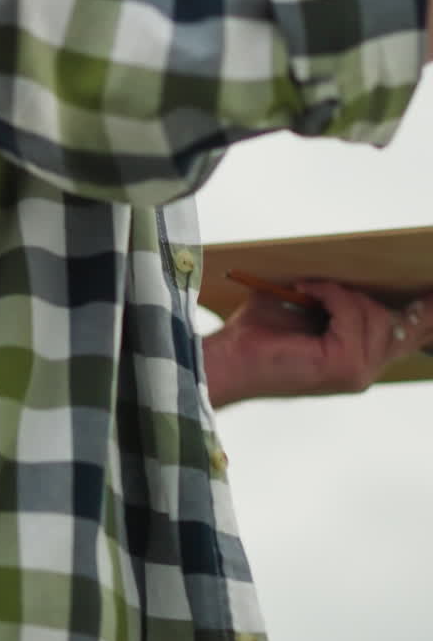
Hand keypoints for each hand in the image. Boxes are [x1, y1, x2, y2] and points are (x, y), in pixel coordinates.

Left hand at [202, 281, 432, 408]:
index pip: (411, 336)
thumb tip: (362, 268)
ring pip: (374, 314)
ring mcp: (356, 372)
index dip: (430, 313)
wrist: (228, 359)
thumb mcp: (306, 305)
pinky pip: (350, 313)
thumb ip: (340, 296)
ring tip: (307, 291)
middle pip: (401, 323)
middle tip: (330, 288)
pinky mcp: (341, 364)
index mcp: (360, 360)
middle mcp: (364, 371)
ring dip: (340, 293)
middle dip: (374, 296)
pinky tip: (304, 294)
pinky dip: (328, 295)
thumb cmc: (258, 333)